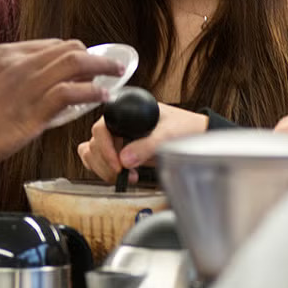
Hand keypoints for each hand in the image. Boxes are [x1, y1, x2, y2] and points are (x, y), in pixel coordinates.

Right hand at [0, 39, 124, 175]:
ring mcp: (25, 86)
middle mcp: (17, 64)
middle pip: (67, 50)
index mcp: (2, 54)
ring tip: (116, 75)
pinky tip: (102, 97)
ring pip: (75, 66)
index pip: (49, 45)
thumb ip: (4, 78)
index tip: (85, 62)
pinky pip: (72, 94)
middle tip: (108, 66)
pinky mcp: (31, 112)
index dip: (72, 53)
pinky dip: (92, 92)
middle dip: (92, 56)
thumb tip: (27, 85)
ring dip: (101, 69)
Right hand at [78, 103, 208, 183]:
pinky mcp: (118, 151)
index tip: (118, 164)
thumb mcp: (168, 135)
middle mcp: (118, 124)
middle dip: (105, 163)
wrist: (196, 137)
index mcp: (126, 111)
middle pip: (93, 143)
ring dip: (102, 168)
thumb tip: (124, 160)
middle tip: (123, 174)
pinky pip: (96, 159)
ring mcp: (116, 138)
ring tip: (125, 177)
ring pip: (91, 153)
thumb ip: (147, 146)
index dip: (105, 148)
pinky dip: (101, 169)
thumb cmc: (185, 127)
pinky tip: (119, 175)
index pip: (101, 128)